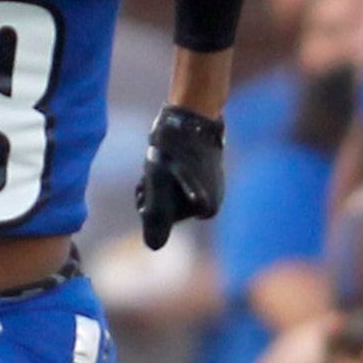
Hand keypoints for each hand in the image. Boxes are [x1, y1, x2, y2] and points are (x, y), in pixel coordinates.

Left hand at [136, 105, 225, 249]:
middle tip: (156, 168)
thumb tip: (152, 247)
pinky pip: (175, 184)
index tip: (158, 178)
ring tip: (162, 161)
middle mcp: (212, 205)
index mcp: (207, 211)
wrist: (192, 115)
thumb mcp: (158, 183)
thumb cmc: (174, 150)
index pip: (162, 219)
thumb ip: (156, 216)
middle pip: (167, 210)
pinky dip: (165, 174)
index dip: (150, 200)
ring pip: (169, 196)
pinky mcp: (204, 178)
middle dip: (154, 193)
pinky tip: (169, 157)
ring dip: (157, 183)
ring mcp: (210, 191)